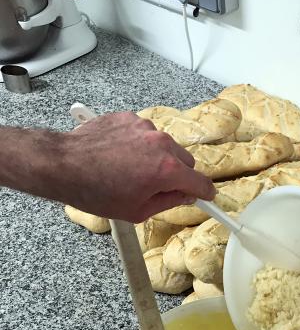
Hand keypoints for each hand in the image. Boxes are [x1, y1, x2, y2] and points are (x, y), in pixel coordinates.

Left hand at [58, 112, 214, 221]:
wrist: (64, 165)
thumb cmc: (95, 191)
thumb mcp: (137, 211)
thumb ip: (169, 202)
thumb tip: (184, 196)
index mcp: (167, 170)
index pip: (201, 182)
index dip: (205, 193)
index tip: (206, 196)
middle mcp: (161, 144)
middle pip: (186, 161)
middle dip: (178, 174)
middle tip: (158, 187)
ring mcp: (144, 128)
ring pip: (165, 146)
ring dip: (158, 158)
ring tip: (132, 170)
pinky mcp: (129, 118)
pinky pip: (145, 134)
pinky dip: (139, 144)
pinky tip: (121, 156)